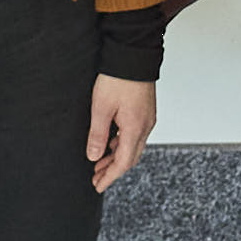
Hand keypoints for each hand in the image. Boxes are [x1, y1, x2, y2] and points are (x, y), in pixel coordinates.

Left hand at [82, 74, 161, 188]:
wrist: (133, 54)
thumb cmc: (117, 78)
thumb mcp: (101, 108)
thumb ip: (97, 135)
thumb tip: (93, 156)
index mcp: (135, 128)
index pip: (123, 163)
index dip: (110, 177)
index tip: (98, 186)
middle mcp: (145, 126)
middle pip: (130, 158)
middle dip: (113, 170)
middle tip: (96, 178)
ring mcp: (147, 119)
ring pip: (133, 147)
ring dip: (116, 157)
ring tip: (99, 163)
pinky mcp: (145, 111)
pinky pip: (135, 135)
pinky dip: (122, 145)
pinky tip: (110, 144)